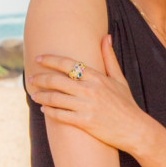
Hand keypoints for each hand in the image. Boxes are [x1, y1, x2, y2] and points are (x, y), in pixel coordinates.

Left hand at [29, 35, 146, 152]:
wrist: (135, 129)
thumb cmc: (126, 103)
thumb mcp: (120, 79)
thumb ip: (109, 58)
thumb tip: (106, 37)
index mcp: (97, 77)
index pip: (68, 64)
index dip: (51, 60)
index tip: (39, 58)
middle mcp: (90, 90)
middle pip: (57, 80)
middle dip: (40, 78)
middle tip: (31, 78)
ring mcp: (86, 107)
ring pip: (55, 99)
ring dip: (41, 96)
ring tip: (34, 94)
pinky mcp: (85, 122)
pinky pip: (61, 115)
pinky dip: (50, 112)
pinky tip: (45, 109)